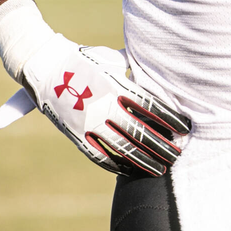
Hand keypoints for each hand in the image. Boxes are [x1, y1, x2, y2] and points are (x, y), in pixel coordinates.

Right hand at [0, 42, 191, 175]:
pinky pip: (99, 155)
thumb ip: (133, 70)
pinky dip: (116, 165)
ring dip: (143, 160)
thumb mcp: (111, 59)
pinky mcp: (76, 135)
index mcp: (115, 84)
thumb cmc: (84, 59)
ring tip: (161, 169)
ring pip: (121, 148)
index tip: (185, 128)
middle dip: (161, 145)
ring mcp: (89, 122)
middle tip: (178, 155)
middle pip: (139, 131)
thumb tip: (157, 73)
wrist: (46, 66)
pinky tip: (131, 170)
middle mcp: (103, 105)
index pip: (149, 106)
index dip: (170, 119)